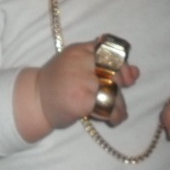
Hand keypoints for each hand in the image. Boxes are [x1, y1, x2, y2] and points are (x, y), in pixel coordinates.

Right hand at [14, 42, 139, 141]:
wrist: (34, 102)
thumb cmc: (57, 83)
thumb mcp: (77, 65)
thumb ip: (102, 65)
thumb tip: (135, 72)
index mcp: (79, 50)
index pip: (110, 50)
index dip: (122, 64)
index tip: (127, 77)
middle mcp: (80, 61)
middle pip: (115, 71)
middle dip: (120, 88)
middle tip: (116, 98)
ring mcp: (81, 80)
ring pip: (114, 91)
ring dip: (120, 105)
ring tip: (116, 112)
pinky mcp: (82, 100)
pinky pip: (109, 108)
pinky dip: (115, 116)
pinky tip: (111, 120)